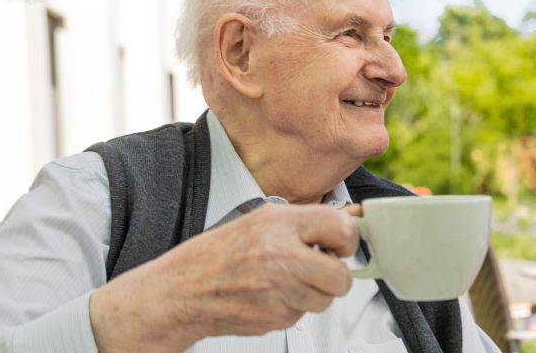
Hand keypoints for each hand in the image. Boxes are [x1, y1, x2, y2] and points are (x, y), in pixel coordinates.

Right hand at [89, 203, 359, 351]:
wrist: (184, 289)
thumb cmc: (219, 254)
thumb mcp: (262, 221)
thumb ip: (308, 222)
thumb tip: (352, 218)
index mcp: (279, 223)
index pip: (341, 228)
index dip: (348, 239)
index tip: (342, 243)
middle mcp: (281, 255)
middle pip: (340, 275)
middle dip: (334, 277)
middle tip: (320, 269)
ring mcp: (278, 289)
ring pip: (325, 300)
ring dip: (313, 295)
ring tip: (286, 281)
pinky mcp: (274, 317)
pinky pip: (302, 314)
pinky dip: (291, 308)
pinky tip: (270, 295)